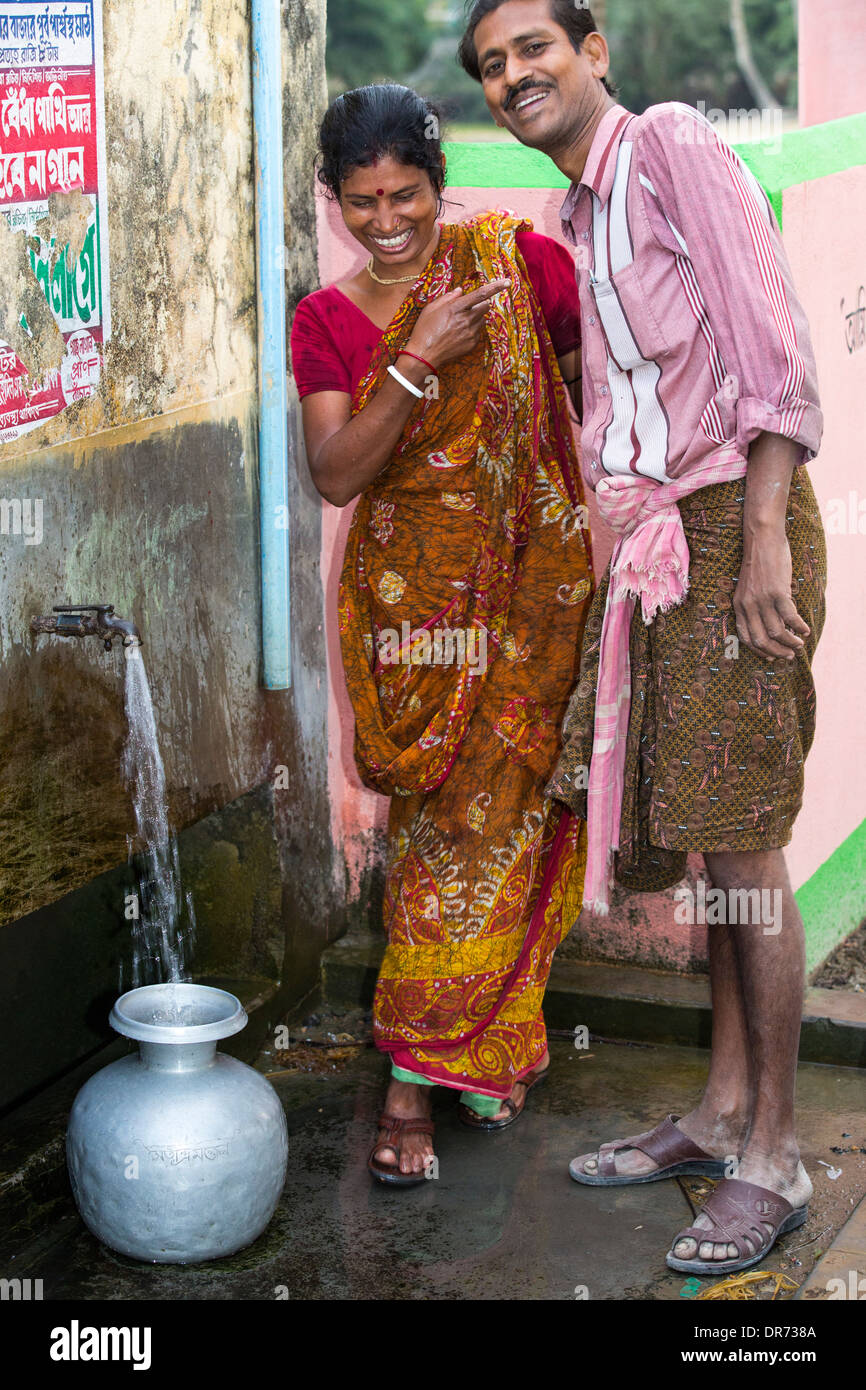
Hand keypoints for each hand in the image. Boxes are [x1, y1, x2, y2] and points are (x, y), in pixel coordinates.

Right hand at [406, 279, 510, 369]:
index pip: (480, 294)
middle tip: (469, 308)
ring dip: (476, 317)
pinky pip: (478, 332)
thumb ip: (447, 297)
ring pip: (483, 319)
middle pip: (486, 306)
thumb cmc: (425, 330)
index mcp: (456, 308)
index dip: (495, 287)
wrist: (424, 355)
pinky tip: (458, 334)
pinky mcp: (472, 343)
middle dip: (481, 303)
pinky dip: (472, 330)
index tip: (507, 282)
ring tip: (459, 323)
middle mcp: (466, 319)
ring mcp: (470, 333)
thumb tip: (460, 290)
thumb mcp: (431, 308)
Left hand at [733, 526, 809, 661]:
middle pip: (761, 640)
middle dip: (776, 652)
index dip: (759, 651)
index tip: (771, 657)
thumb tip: (769, 622)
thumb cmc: (758, 562)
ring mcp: (762, 599)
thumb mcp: (748, 587)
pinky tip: (805, 630)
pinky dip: (799, 627)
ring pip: (777, 632)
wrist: (761, 539)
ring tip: (799, 644)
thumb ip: (754, 604)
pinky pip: (790, 617)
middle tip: (789, 656)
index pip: (746, 637)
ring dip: (790, 642)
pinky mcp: (777, 591)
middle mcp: (748, 605)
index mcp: (738, 605)